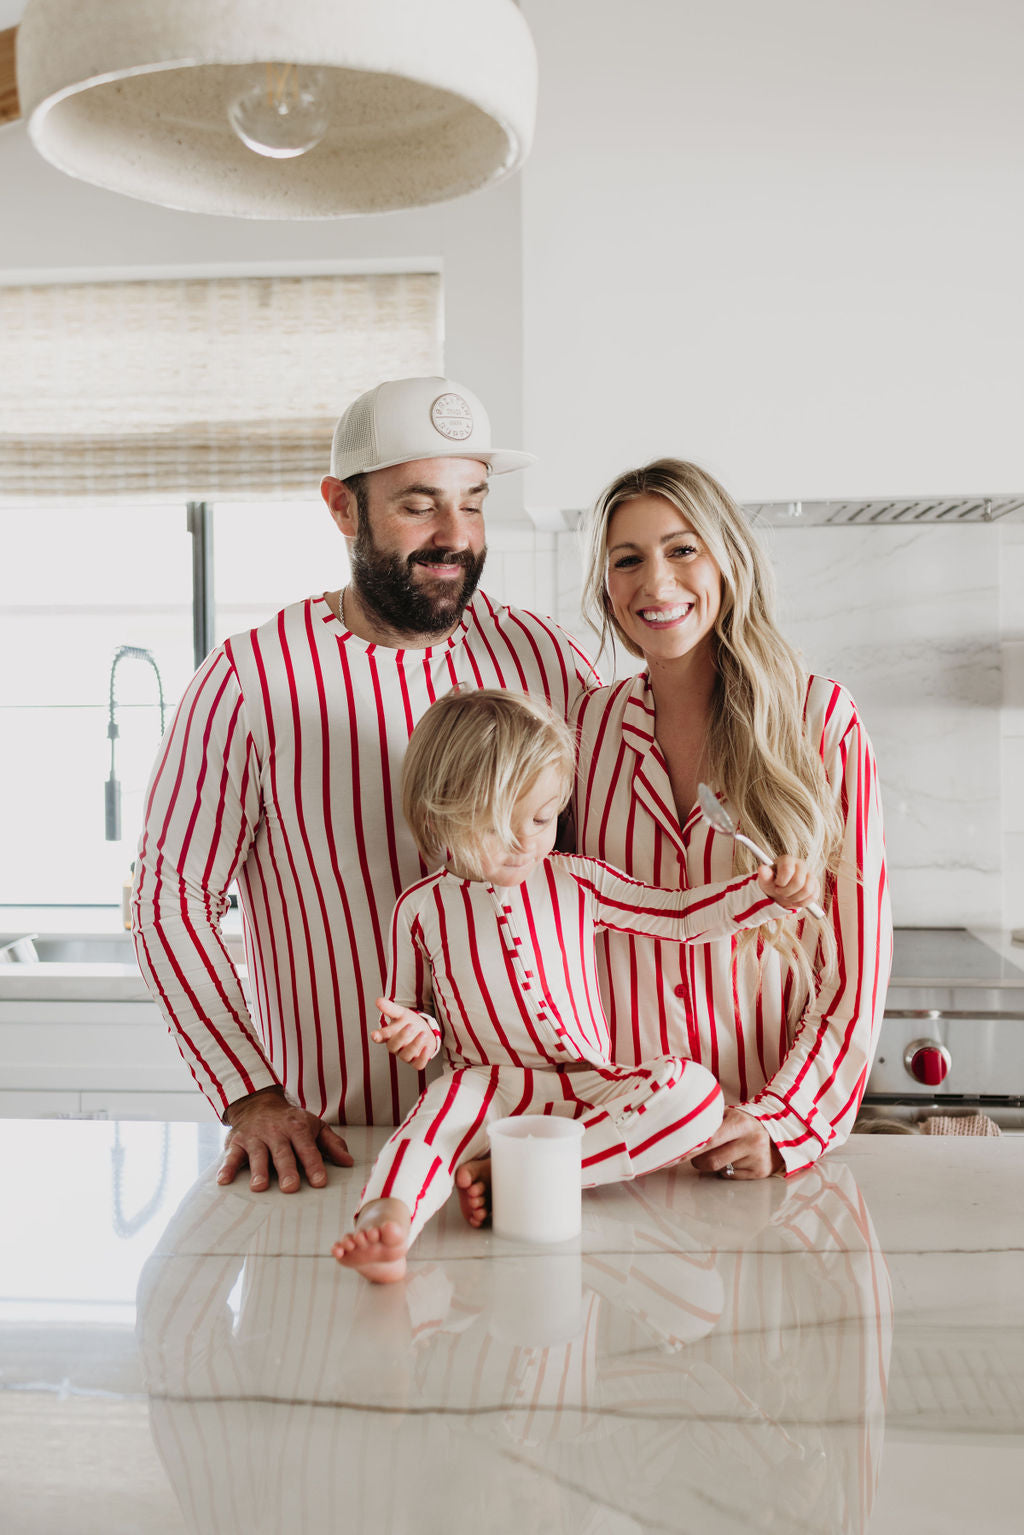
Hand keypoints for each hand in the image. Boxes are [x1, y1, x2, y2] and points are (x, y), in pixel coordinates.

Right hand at [218, 1086, 352, 1193]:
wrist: (259, 1102)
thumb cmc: (291, 1120)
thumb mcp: (315, 1126)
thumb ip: (332, 1144)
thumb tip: (348, 1162)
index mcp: (298, 1128)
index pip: (308, 1148)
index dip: (314, 1165)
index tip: (320, 1182)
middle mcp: (277, 1132)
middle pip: (283, 1153)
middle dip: (287, 1170)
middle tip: (291, 1187)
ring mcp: (256, 1137)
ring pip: (258, 1155)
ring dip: (258, 1170)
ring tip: (259, 1187)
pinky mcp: (237, 1142)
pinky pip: (232, 1155)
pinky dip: (227, 1167)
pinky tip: (224, 1181)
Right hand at [372, 998, 438, 1069]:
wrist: (424, 1031)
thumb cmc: (409, 1023)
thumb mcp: (401, 1014)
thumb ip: (390, 1008)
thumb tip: (378, 1000)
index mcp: (389, 1036)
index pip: (381, 1037)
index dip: (378, 1036)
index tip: (375, 1035)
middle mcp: (396, 1047)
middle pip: (393, 1046)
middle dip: (401, 1036)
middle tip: (410, 1026)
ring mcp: (406, 1055)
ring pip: (406, 1055)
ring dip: (414, 1045)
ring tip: (423, 1033)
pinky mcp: (417, 1061)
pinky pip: (418, 1064)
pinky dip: (423, 1057)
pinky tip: (427, 1048)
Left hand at [689, 1106, 783, 1179]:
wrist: (775, 1132)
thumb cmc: (742, 1123)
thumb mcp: (729, 1115)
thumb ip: (709, 1122)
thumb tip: (680, 1129)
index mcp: (740, 1123)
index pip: (710, 1139)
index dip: (691, 1148)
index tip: (675, 1154)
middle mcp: (752, 1141)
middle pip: (712, 1160)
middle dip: (697, 1160)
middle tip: (695, 1155)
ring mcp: (757, 1159)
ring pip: (719, 1170)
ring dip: (711, 1165)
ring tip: (720, 1153)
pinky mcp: (760, 1172)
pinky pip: (731, 1177)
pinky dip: (726, 1171)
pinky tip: (735, 1160)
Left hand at [757, 855, 820, 911]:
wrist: (781, 890)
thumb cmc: (773, 882)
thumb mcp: (766, 880)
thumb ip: (764, 875)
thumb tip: (761, 868)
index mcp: (787, 860)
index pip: (787, 870)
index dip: (781, 882)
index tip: (776, 885)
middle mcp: (801, 864)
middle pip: (798, 882)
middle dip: (787, 892)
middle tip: (781, 893)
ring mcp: (810, 874)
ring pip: (807, 890)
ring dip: (795, 898)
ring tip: (787, 897)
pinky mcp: (816, 885)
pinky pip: (813, 896)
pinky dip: (803, 902)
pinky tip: (795, 900)